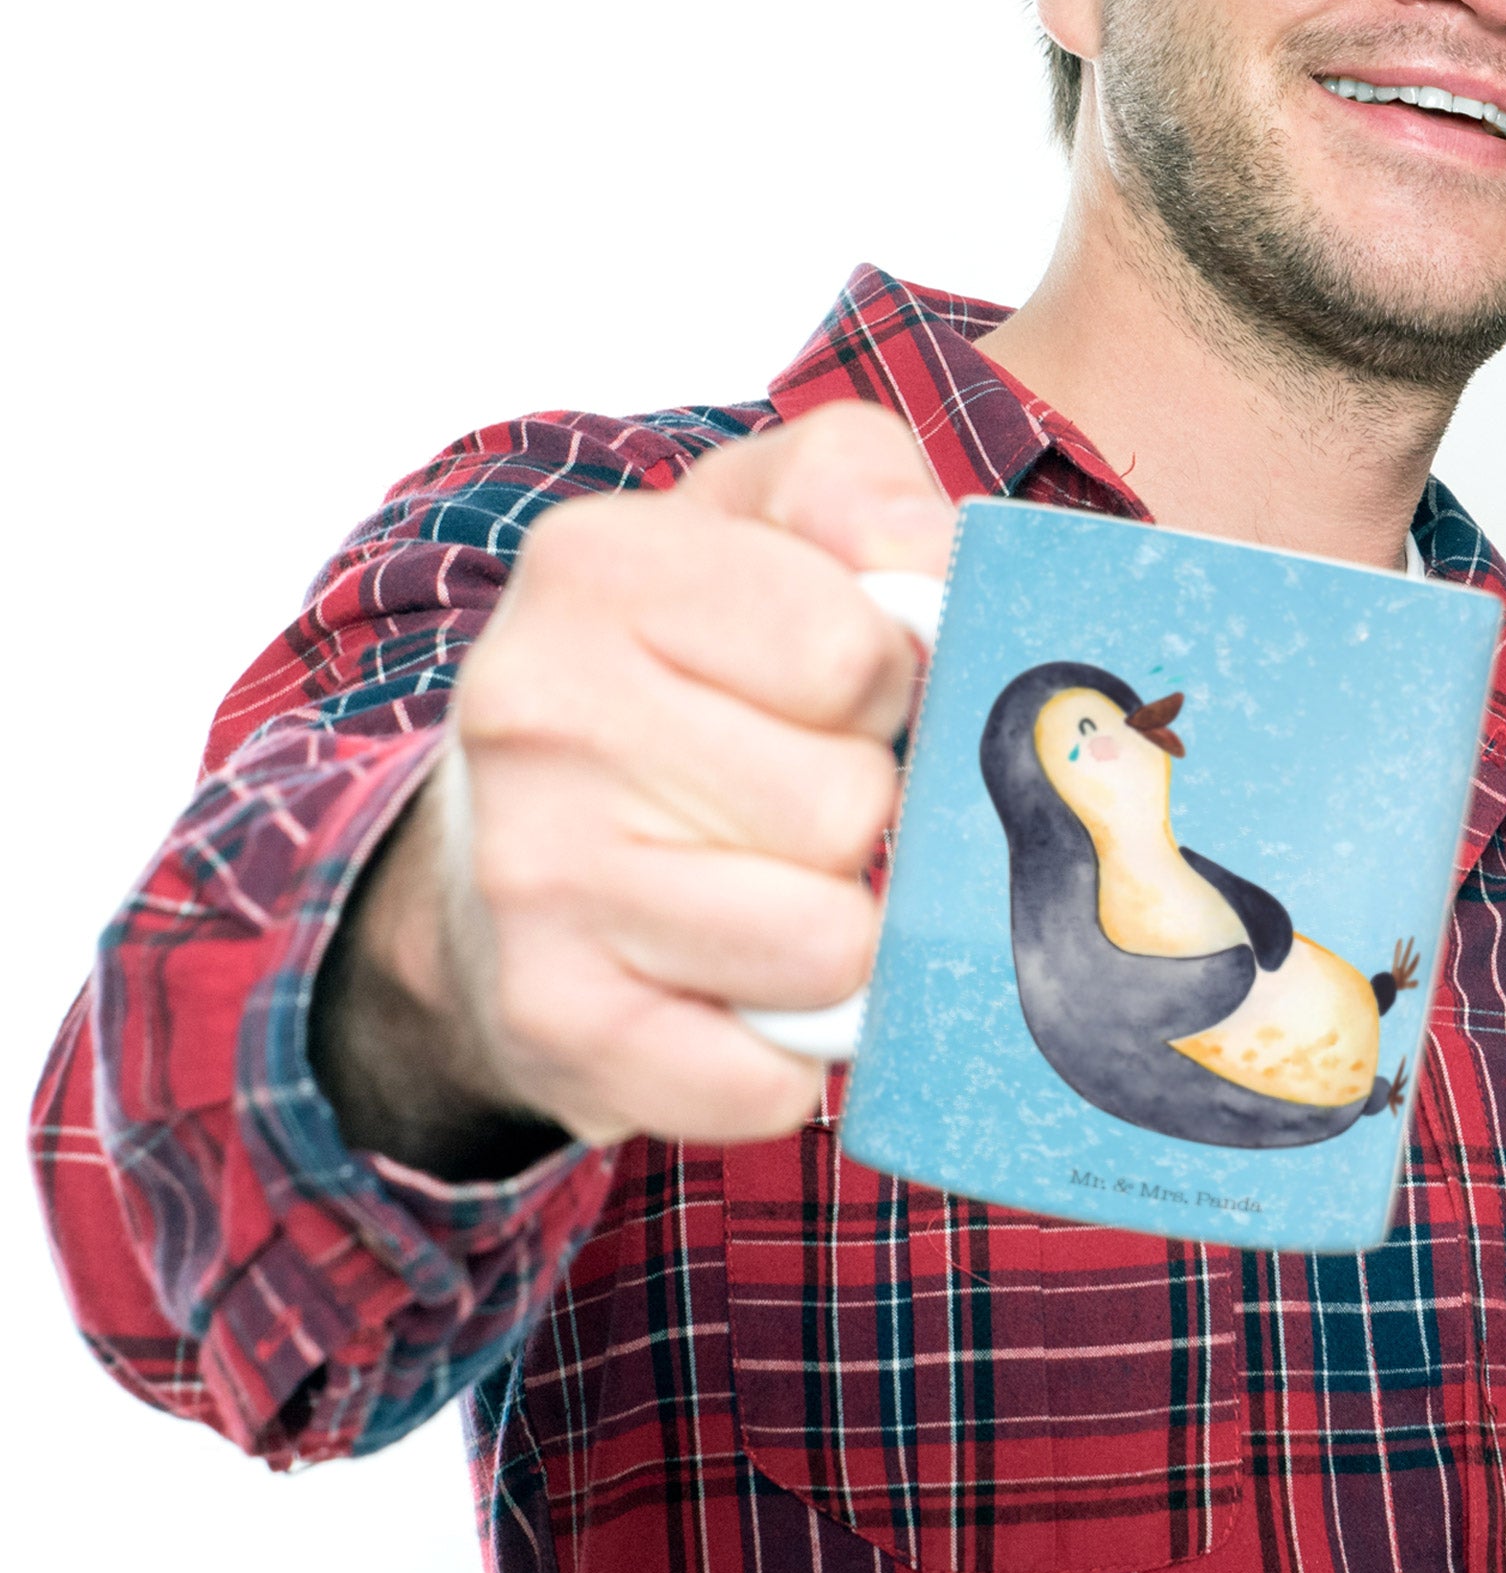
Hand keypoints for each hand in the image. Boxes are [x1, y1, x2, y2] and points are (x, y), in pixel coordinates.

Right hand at [317, 401, 953, 1160]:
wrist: (506, 845)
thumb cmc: (688, 667)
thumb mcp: (770, 522)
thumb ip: (864, 491)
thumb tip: (932, 563)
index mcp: (598, 567)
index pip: (858, 654)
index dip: (883, 684)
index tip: (830, 690)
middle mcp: (535, 713)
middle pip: (849, 807)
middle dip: (860, 812)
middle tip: (787, 795)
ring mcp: (532, 878)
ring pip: (830, 948)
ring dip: (835, 933)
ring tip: (766, 883)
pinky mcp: (551, 1024)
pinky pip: (767, 1081)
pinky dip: (786, 1054)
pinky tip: (733, 988)